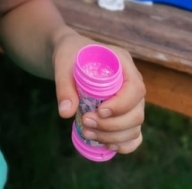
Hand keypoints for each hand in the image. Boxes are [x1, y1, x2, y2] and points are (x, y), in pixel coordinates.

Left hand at [53, 31, 144, 154]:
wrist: (71, 56)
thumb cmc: (70, 55)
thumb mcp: (63, 63)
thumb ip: (64, 85)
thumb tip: (65, 113)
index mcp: (123, 62)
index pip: (135, 88)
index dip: (121, 104)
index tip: (99, 111)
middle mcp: (132, 81)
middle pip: (137, 112)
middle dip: (112, 125)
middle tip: (86, 122)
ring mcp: (132, 99)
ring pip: (135, 126)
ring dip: (114, 136)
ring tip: (88, 133)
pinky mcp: (126, 113)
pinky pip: (134, 134)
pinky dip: (124, 143)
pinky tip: (107, 144)